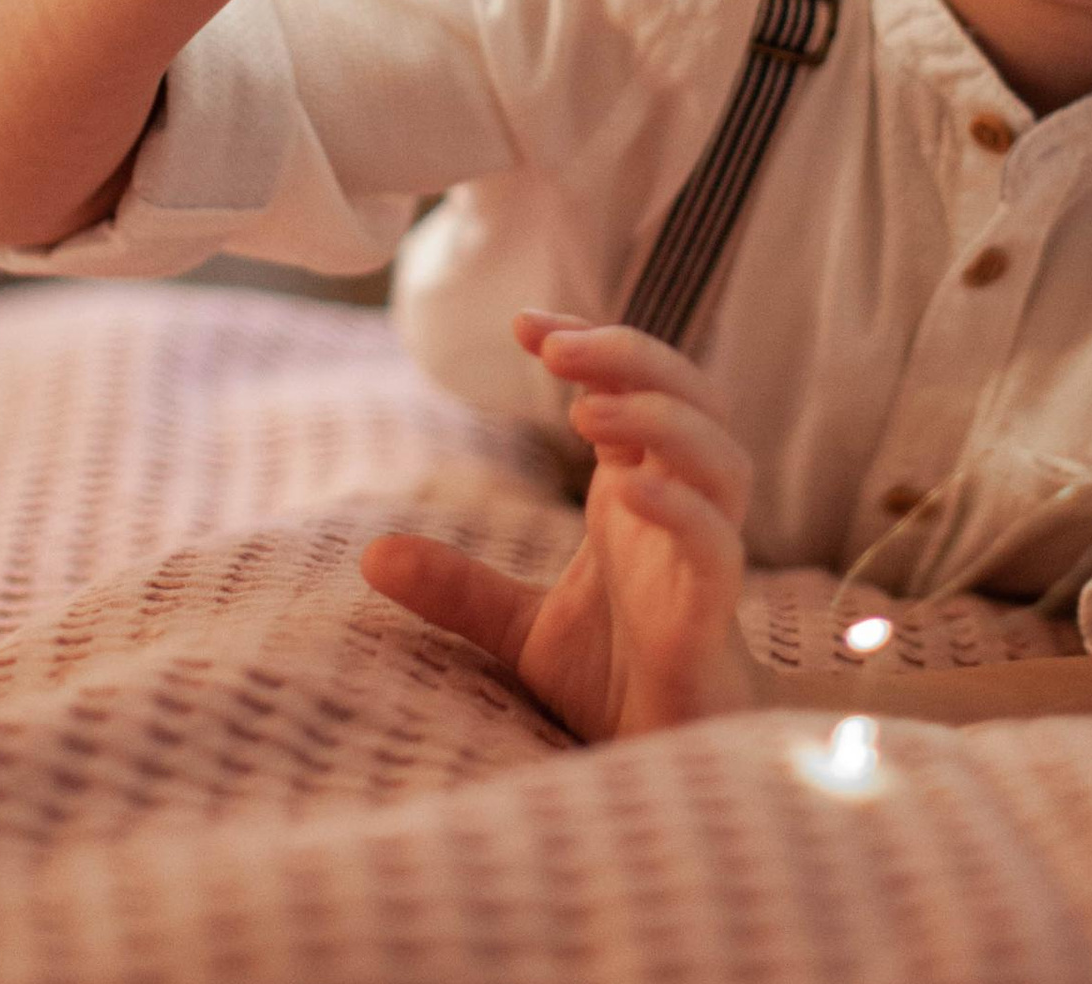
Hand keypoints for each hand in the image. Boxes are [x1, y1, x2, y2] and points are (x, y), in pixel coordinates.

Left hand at [361, 315, 766, 741]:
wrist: (663, 766)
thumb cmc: (616, 682)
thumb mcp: (519, 628)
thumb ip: (459, 587)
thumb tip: (370, 553)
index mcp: (640, 492)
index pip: (632, 388)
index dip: (592, 344)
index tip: (524, 324)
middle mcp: (682, 509)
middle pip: (690, 400)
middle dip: (632, 357)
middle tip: (555, 345)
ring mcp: (704, 559)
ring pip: (721, 460)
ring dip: (663, 421)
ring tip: (586, 411)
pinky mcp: (713, 620)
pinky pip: (718, 548)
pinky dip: (681, 512)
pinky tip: (626, 492)